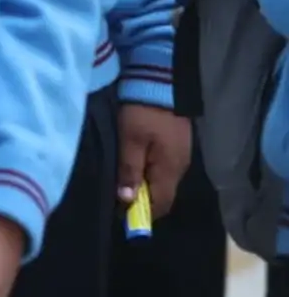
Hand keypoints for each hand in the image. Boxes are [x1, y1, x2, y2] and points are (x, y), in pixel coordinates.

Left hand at [117, 102, 191, 216]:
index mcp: (170, 170)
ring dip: (144, 186)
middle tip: (118, 196)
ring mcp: (179, 157)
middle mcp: (179, 168)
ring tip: (122, 182)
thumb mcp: (130, 140)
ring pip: (162, 182)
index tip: (121, 214)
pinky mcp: (175, 147)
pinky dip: (148, 173)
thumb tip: (127, 200)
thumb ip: (129, 170)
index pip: (160, 204)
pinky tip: (133, 167)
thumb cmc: (143, 113)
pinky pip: (162, 169)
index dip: (142, 213)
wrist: (160, 82)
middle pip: (162, 195)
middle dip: (142, 201)